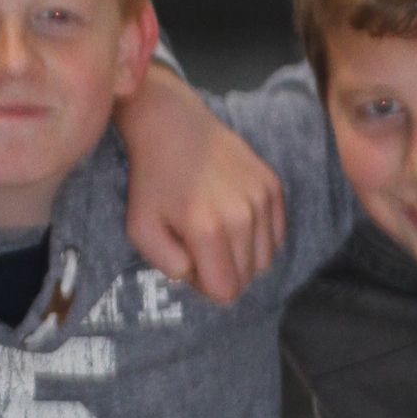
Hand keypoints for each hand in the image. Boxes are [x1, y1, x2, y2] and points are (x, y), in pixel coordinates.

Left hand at [115, 66, 286, 302]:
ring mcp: (261, 199)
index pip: (226, 292)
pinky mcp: (272, 185)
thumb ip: (167, 265)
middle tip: (200, 244)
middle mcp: (242, 216)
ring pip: (265, 260)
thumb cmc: (153, 180)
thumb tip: (196, 274)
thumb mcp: (140, 229)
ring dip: (242, 255)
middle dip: (223, 270)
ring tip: (218, 230)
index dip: (206, 285)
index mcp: (208, 230)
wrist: (173, 125)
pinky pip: (276, 235)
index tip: (190, 261)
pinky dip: (258, 236)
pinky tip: (234, 216)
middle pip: (247, 278)